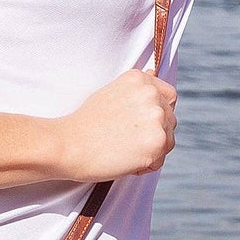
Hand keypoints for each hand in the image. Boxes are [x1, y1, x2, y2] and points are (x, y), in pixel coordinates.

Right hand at [54, 69, 177, 180]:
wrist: (68, 145)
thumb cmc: (85, 123)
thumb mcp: (110, 92)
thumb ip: (136, 89)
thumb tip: (154, 73)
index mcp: (140, 80)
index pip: (169, 96)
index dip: (159, 112)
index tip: (142, 123)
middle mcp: (152, 95)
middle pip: (170, 120)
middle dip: (154, 133)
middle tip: (125, 140)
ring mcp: (156, 118)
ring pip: (167, 141)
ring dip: (150, 150)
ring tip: (123, 150)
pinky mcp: (157, 143)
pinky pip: (159, 160)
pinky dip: (145, 166)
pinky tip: (124, 160)